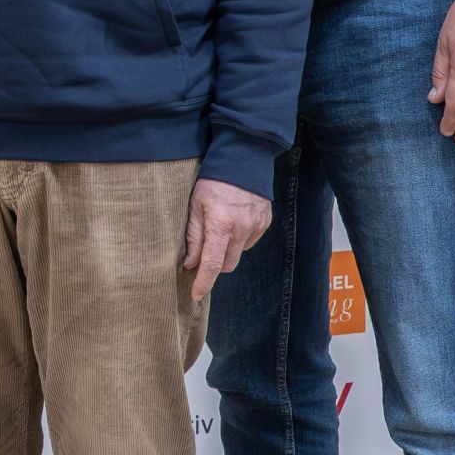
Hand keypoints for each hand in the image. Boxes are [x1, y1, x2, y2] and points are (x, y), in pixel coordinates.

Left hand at [183, 180, 269, 300]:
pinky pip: (249, 241)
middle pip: (228, 265)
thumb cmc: (212, 180)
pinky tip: (233, 221)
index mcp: (221, 225)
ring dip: (227, 250)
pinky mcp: (265, 222)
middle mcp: (242, 229)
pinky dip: (239, 238)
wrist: (243, 158)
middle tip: (203, 254)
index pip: (212, 264)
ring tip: (219, 228)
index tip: (196, 296)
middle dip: (215, 265)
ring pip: (239, 253)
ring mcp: (256, 227)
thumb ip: (193, 236)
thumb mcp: (194, 205)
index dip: (203, 283)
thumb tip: (190, 264)